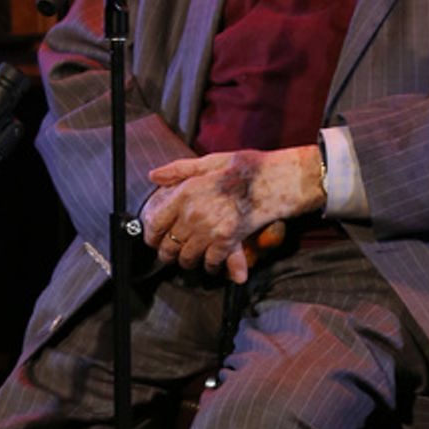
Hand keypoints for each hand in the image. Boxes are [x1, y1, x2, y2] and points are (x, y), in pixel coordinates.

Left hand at [140, 146, 324, 282]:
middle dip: (168, 252)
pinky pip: (210, 263)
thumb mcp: (209, 161)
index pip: (156, 223)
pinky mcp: (228, 242)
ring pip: (187, 258)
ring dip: (187, 260)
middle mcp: (194, 214)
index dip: (152, 236)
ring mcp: (210, 231)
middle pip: (169, 246)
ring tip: (190, 257)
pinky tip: (210, 263)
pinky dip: (209, 266)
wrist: (276, 181)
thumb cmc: (244, 169)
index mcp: (186, 193)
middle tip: (170, 252)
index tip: (154, 239)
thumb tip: (154, 176)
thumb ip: (179, 170)